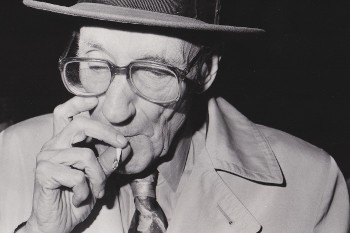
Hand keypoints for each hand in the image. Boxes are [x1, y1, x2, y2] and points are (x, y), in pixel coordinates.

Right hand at [24, 97, 127, 232]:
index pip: (66, 112)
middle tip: (122, 143)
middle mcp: (53, 145)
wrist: (57, 224)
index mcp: (64, 142)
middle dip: (106, 132)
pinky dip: (86, 190)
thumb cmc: (77, 197)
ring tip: (97, 190)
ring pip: (85, 155)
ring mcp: (46, 158)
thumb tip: (124, 145)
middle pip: (80, 124)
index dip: (80, 102)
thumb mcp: (98, 176)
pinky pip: (77, 175)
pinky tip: (81, 198)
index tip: (97, 98)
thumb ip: (108, 160)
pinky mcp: (43, 173)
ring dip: (99, 176)